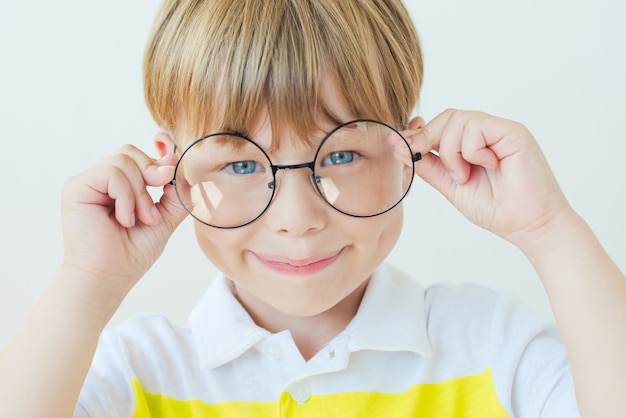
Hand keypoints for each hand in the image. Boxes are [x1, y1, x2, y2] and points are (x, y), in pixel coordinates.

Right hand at [59, 145, 187, 299]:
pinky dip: (125, 196)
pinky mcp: (76, 187)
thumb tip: (177, 164)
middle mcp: (100, 180)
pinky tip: (123, 219)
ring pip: (123, 161)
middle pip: (131, 152)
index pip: (137, 155)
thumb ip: (174, 194)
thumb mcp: (163, 218)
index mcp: (118, 185)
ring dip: (140, 194)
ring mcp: (86, 182)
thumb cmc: (131, 253)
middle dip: (152, 177)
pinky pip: (111, 173)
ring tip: (138, 220)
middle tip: (154, 211)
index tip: (171, 156)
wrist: (109, 277)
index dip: (157, 151)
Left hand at [406, 109, 573, 247]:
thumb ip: (428, 164)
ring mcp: (500, 130)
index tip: (401, 147)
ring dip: (451, 152)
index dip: (418, 133)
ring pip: (458, 119)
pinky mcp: (513, 132)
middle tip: (435, 167)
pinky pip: (476, 126)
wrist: (529, 226)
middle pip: (447, 116)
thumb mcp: (450, 185)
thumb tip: (397, 144)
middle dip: (429, 139)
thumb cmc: (497, 209)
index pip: (440, 124)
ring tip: (464, 176)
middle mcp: (488, 132)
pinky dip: (471, 150)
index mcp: (473, 143)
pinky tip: (487, 167)